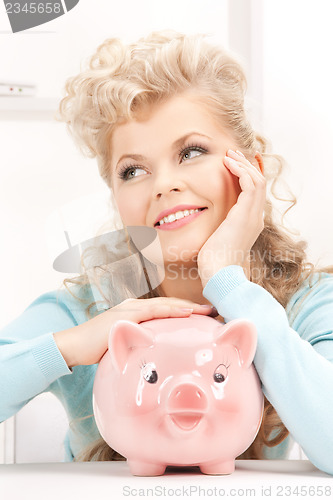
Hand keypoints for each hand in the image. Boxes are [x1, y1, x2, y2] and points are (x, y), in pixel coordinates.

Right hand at [54, 297, 216, 366]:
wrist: (74, 347)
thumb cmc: (97, 349)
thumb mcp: (124, 349)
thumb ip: (139, 349)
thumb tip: (153, 360)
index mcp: (137, 314)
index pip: (166, 311)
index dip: (187, 312)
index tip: (206, 317)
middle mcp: (136, 307)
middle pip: (170, 305)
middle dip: (193, 307)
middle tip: (214, 311)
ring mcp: (131, 309)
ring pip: (165, 305)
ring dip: (187, 306)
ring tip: (207, 309)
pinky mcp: (125, 316)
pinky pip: (153, 311)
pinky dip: (171, 310)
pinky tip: (187, 311)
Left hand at [197, 149, 265, 286]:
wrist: (218, 275)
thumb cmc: (212, 263)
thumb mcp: (213, 241)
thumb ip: (211, 228)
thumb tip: (192, 222)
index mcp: (248, 224)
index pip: (254, 194)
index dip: (246, 176)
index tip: (232, 165)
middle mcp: (255, 218)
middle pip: (259, 184)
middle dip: (245, 166)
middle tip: (231, 154)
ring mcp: (253, 216)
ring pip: (258, 180)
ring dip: (243, 164)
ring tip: (229, 155)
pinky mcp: (246, 214)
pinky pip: (251, 183)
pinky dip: (241, 170)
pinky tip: (228, 163)